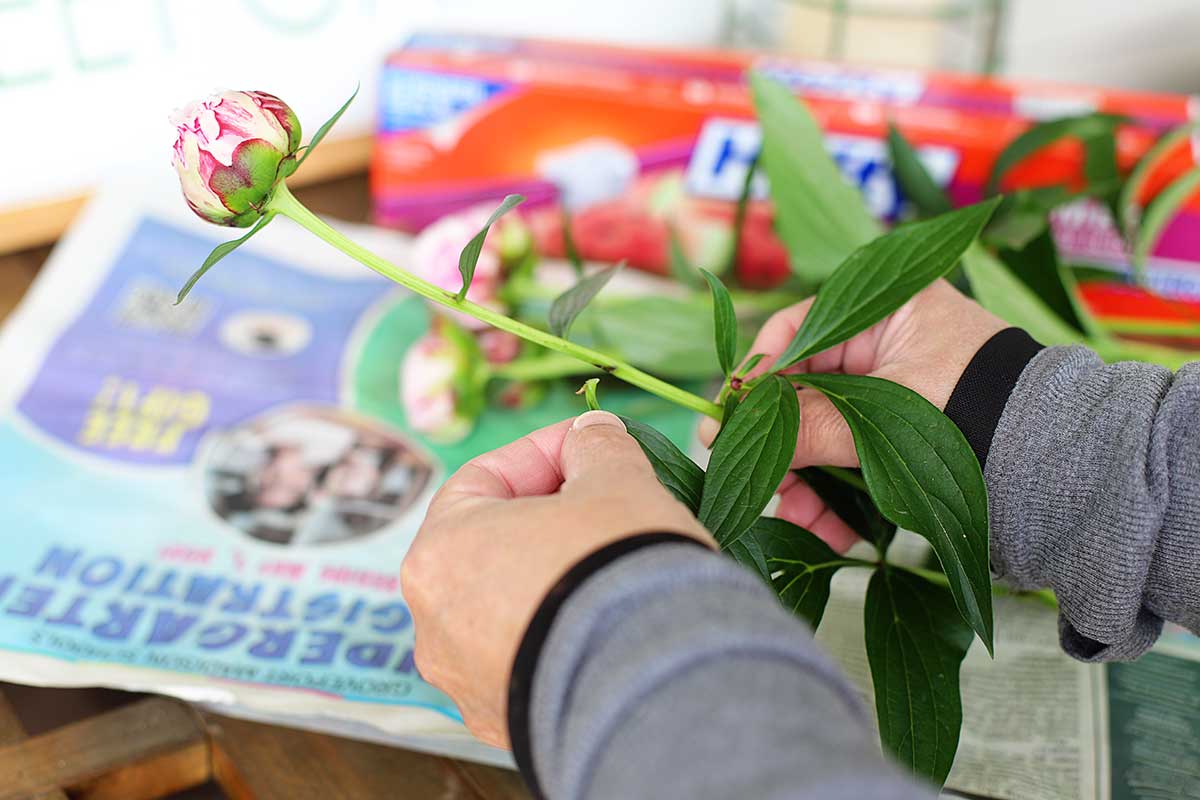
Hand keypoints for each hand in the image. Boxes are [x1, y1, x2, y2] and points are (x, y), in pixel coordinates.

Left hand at [401, 411, 711, 747]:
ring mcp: (464, 683)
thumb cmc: (618, 567)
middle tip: (602, 503)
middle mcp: (433, 624)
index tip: (589, 444)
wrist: (654, 684)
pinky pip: (528, 663)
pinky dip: (559, 638)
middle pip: (489, 547)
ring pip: (505, 611)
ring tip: (610, 567)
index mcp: (439, 552)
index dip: (542, 453)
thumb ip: (596, 446)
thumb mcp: (616, 481)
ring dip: (551, 581)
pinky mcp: (504, 726)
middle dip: (546, 519)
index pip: (483, 479)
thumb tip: (592, 434)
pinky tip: (607, 625)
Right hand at [701, 279, 1005, 551]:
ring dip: (802, 482)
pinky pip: (844, 460)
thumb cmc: (982, 410)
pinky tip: (832, 533)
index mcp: (879, 311)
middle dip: (778, 444)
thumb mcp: (888, 415)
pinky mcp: (892, 438)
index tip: (725, 420)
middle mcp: (877, 346)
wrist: (1058, 463)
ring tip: (798, 523)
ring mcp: (883, 394)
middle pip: (798, 391)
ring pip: (816, 433)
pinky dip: (833, 495)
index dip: (754, 378)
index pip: (792, 332)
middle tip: (756, 485)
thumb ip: (813, 424)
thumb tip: (734, 436)